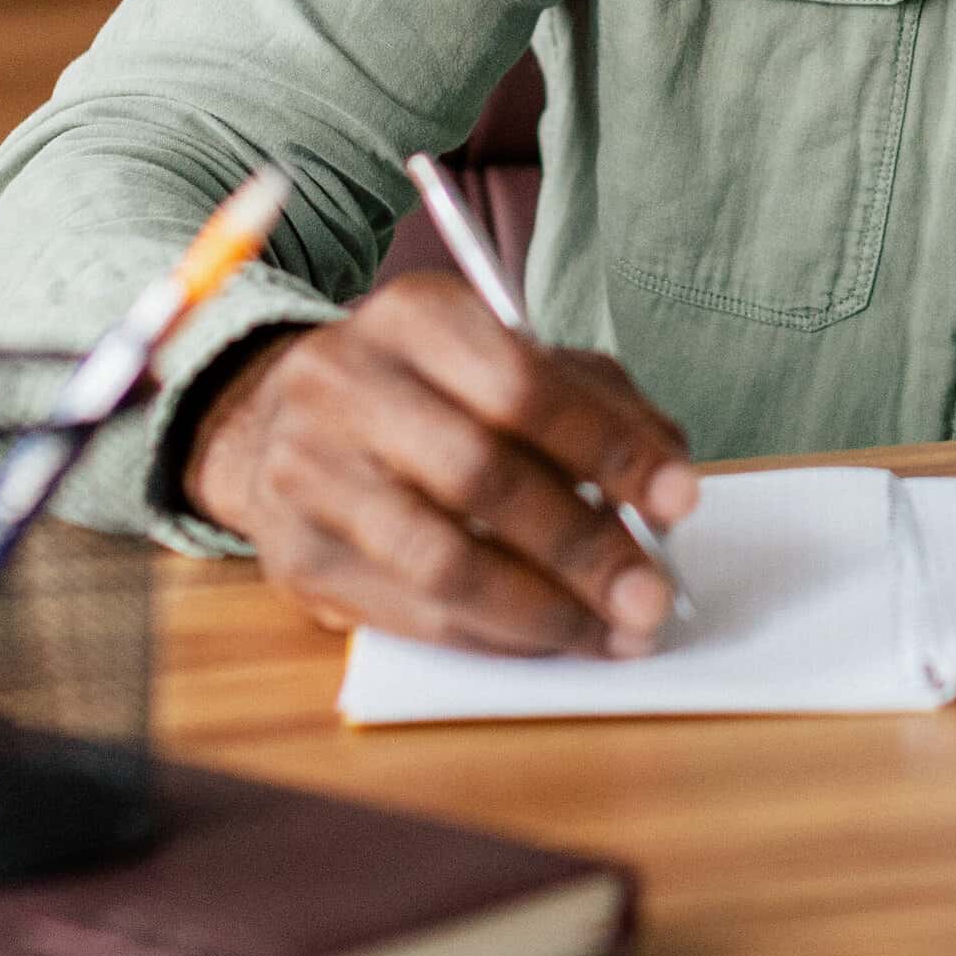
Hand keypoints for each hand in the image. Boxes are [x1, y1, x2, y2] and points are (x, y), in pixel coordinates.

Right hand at [182, 272, 697, 655]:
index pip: (522, 385)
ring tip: (611, 633)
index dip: (608, 447)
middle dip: (582, 545)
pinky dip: (493, 636)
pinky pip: (411, 613)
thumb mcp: (506, 358)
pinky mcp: (295, 558)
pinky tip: (549, 640)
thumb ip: (596, 400)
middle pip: (480, 475)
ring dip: (543, 609)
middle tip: (652, 594)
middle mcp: (346, 384)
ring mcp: (308, 473)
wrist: (276, 418)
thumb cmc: (426, 389)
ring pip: (441, 558)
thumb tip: (668, 472)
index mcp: (414, 315)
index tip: (679, 499)